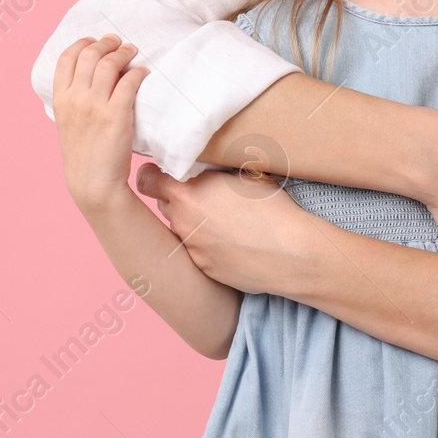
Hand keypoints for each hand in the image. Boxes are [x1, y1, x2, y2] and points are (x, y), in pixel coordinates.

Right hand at [53, 34, 148, 213]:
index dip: (82, 43)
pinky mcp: (117, 115)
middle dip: (106, 43)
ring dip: (123, 52)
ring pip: (109, 64)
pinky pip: (129, 82)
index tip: (95, 41)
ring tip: (132, 52)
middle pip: (90, 55)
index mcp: (60, 99)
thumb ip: (73, 98)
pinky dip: (138, 72)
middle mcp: (75, 99)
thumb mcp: (67, 122)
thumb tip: (90, 75)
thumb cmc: (83, 152)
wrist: (92, 182)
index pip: (67, 58)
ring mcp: (95, 106)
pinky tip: (143, 73)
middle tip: (119, 43)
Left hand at [134, 164, 317, 294]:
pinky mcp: (203, 268)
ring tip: (224, 220)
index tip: (167, 174)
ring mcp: (190, 248)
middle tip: (204, 195)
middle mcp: (181, 222)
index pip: (147, 180)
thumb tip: (206, 170)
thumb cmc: (272, 210)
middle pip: (165, 204)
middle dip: (179, 198)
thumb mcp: (242, 176)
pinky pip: (197, 250)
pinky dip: (208, 244)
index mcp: (187, 193)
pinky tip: (233, 241)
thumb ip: (213, 173)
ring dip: (194, 222)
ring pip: (181, 228)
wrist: (290, 255)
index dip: (156, 175)